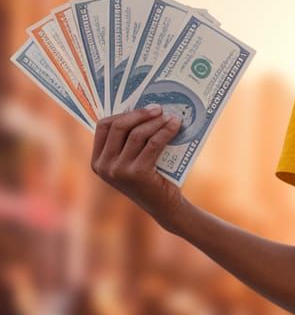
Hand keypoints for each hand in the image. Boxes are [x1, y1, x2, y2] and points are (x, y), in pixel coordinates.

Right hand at [91, 105, 184, 226]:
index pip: (103, 126)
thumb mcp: (132, 160)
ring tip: (171, 117)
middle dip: (140, 114)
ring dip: (156, 122)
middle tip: (159, 108)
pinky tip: (175, 126)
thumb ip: (129, 142)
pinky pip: (153, 143)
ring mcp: (119, 171)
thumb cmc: (151, 178)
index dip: (123, 113)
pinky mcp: (137, 173)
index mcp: (98, 161)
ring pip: (137, 134)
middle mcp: (104, 166)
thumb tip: (144, 108)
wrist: (164, 206)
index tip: (143, 107)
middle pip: (119, 127)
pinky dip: (165, 131)